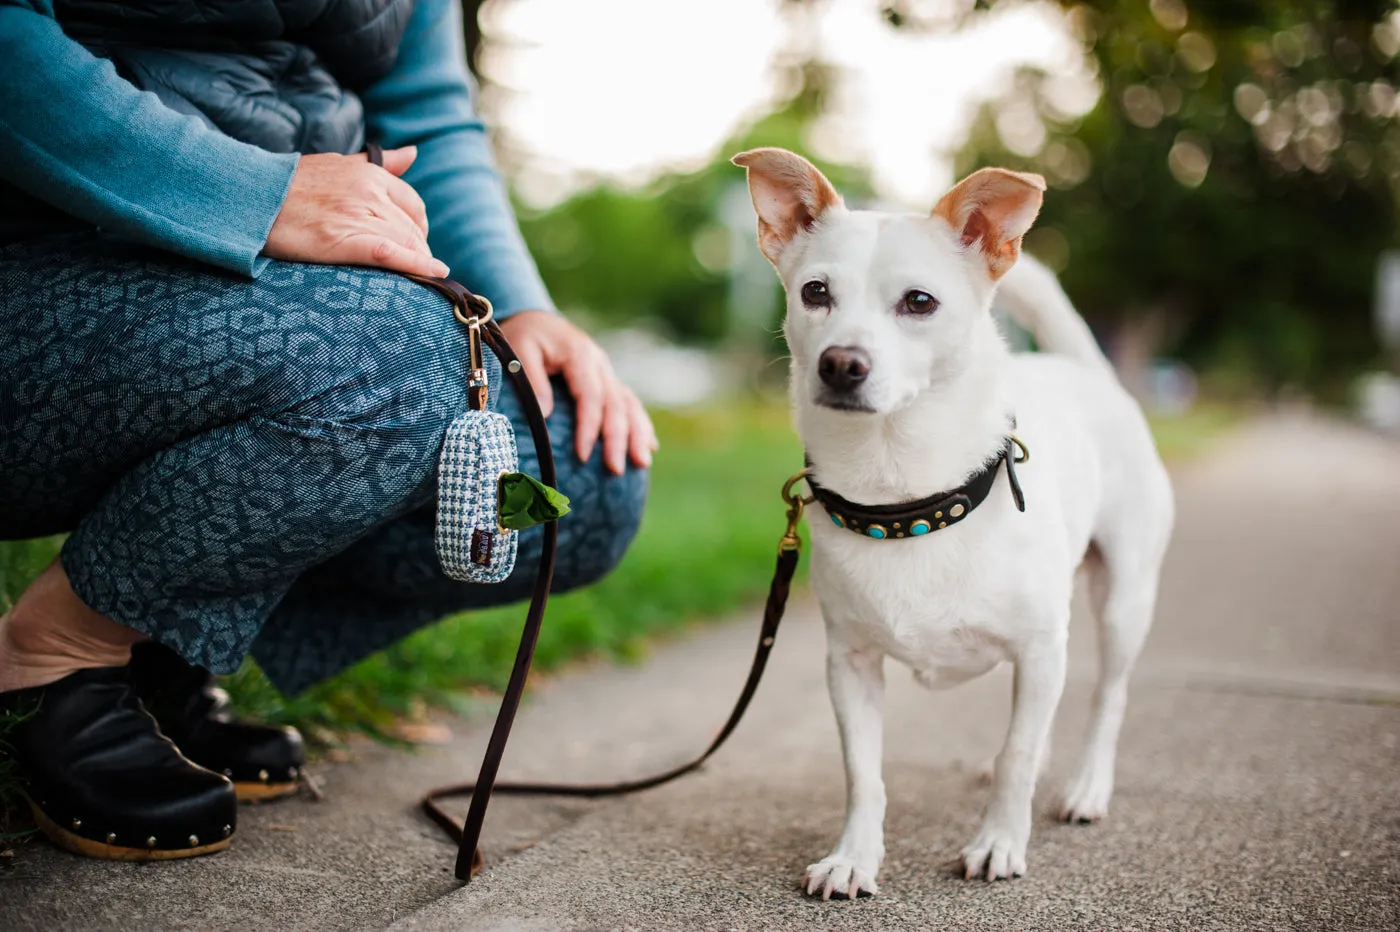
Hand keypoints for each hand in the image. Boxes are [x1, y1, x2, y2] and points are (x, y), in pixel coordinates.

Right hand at [263, 147, 448, 277]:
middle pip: (412, 228)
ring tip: (416, 280)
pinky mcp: (343, 240)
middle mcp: (369, 192)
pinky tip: (434, 273)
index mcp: (369, 174)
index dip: (417, 229)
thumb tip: (413, 154)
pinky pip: (391, 254)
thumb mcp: (338, 163)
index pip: (413, 205)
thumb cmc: (290, 185)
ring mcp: (357, 215)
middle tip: (412, 268)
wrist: (249, 197)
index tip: (413, 244)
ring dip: (417, 262)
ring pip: (406, 242)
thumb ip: (379, 164)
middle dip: (418, 250)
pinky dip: (417, 265)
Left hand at [499, 311, 657, 473]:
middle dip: (618, 438)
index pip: (590, 395)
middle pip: (616, 403)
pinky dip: (641, 425)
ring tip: (642, 463)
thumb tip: (547, 415)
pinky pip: (629, 403)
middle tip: (615, 469)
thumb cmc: (523, 336)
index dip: (589, 426)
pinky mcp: (608, 380)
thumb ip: (532, 380)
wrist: (535, 319)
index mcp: (579, 354)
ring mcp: (607, 372)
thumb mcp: (519, 350)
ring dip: (638, 434)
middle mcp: (599, 363)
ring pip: (629, 404)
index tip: (582, 455)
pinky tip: (649, 447)